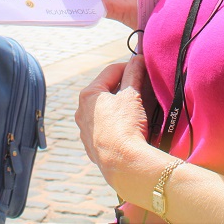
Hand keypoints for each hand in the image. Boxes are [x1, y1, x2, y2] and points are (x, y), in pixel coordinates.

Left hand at [75, 57, 151, 188]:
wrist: (124, 164)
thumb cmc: (126, 125)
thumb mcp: (132, 95)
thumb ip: (134, 73)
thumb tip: (137, 59)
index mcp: (88, 95)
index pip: (111, 71)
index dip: (129, 67)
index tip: (142, 68)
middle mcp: (81, 112)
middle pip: (105, 91)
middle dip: (123, 88)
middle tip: (141, 89)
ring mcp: (85, 131)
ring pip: (104, 112)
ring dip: (118, 108)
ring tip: (136, 110)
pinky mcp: (92, 148)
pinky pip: (104, 129)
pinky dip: (115, 125)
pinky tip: (128, 129)